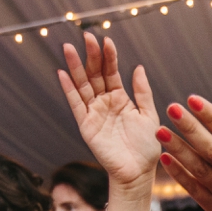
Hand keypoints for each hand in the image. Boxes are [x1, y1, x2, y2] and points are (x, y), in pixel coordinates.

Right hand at [58, 32, 160, 196]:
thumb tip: (138, 67)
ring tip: (69, 48)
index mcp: (120, 99)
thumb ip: (142, 92)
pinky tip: (62, 73)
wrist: (138, 173)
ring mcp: (94, 113)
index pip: (111, 72)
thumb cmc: (146, 148)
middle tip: (87, 37)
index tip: (106, 41)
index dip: (108, 56)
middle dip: (91, 56)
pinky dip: (69, 89)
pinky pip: (76, 104)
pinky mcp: (86, 125)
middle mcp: (105, 103)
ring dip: (75, 67)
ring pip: (82, 85)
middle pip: (94, 74)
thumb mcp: (149, 116)